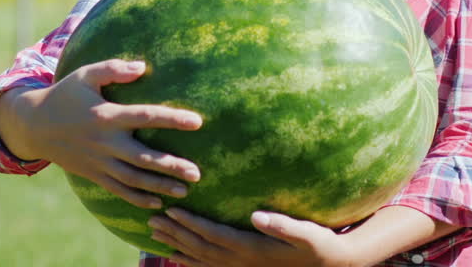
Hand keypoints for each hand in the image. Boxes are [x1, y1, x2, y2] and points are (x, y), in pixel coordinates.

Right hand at [5, 59, 202, 208]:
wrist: (34, 126)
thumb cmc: (65, 95)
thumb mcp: (85, 75)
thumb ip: (113, 69)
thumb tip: (143, 67)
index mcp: (106, 115)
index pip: (144, 117)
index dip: (171, 119)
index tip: (197, 122)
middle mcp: (105, 142)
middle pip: (142, 157)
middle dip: (170, 166)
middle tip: (198, 173)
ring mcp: (98, 161)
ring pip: (133, 178)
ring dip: (159, 185)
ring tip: (185, 189)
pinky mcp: (93, 174)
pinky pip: (118, 189)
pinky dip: (137, 198)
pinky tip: (158, 201)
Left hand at [148, 207, 357, 266]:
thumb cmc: (319, 246)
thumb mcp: (308, 234)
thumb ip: (284, 225)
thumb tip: (257, 216)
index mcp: (252, 248)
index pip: (214, 235)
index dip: (191, 223)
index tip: (172, 210)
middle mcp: (242, 261)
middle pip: (200, 246)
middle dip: (175, 232)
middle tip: (152, 218)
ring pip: (200, 257)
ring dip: (176, 244)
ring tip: (156, 231)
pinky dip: (189, 259)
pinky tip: (176, 253)